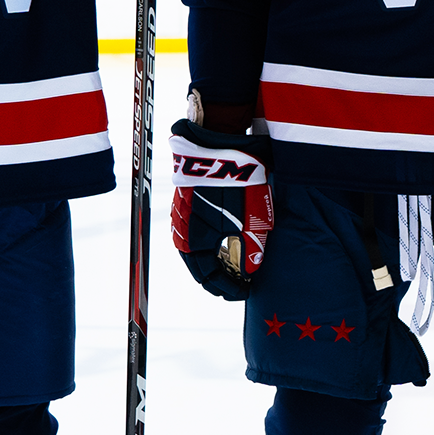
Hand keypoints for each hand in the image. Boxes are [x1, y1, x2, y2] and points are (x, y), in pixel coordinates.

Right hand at [169, 119, 272, 300]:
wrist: (221, 142)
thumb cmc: (239, 184)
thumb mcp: (252, 222)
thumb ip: (251, 251)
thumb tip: (249, 273)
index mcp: (194, 242)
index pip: (208, 278)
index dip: (227, 289)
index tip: (244, 292)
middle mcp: (182, 231)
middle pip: (198, 265)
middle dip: (219, 277)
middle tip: (238, 284)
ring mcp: (181, 214)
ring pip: (194, 248)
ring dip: (212, 259)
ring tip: (232, 265)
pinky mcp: (185, 200)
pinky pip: (194, 231)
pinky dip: (207, 242)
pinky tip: (223, 240)